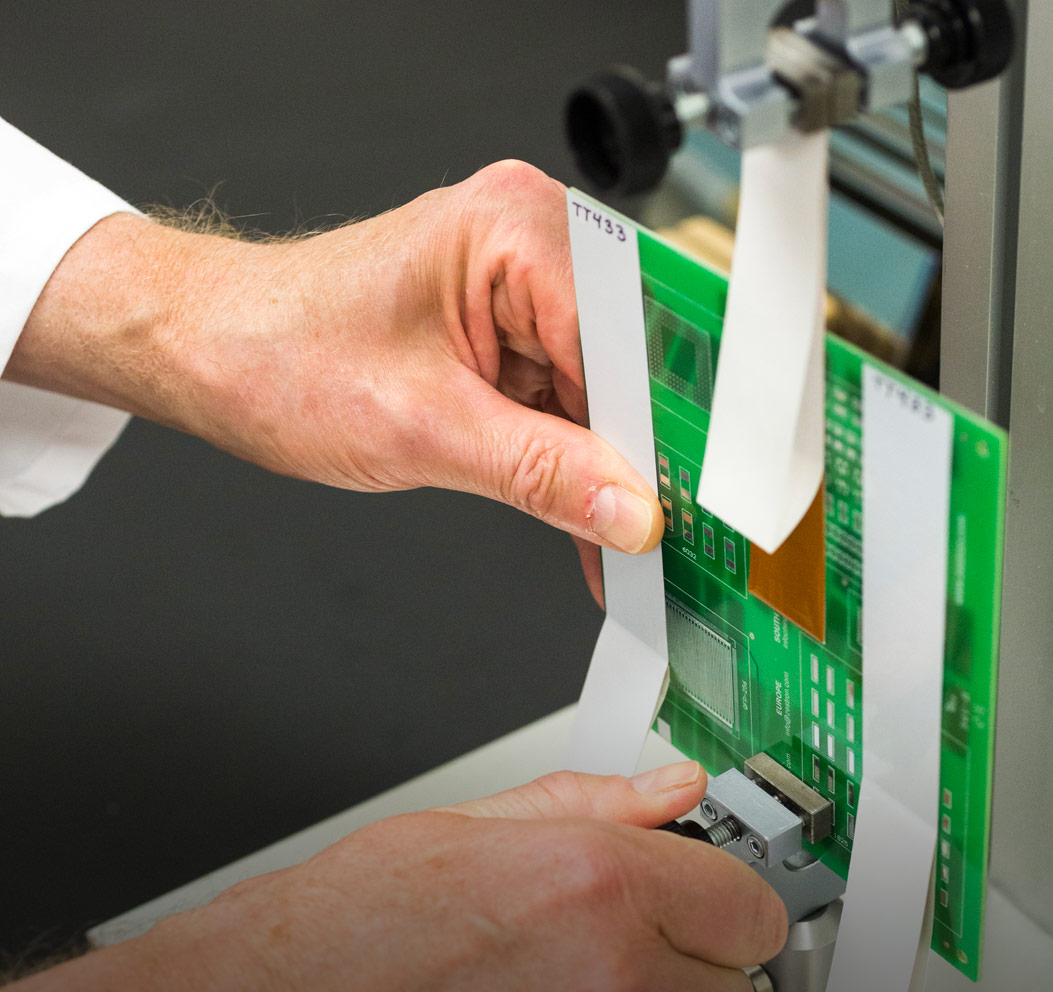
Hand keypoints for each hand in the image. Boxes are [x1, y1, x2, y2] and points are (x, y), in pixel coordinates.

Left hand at [5, 162, 663, 594]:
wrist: (209, 351)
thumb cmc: (279, 351)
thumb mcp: (423, 429)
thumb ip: (539, 473)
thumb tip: (628, 511)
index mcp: (514, 230)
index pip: (627, 335)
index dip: (660, 425)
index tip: (681, 498)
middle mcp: (525, 246)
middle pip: (624, 363)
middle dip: (637, 453)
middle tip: (656, 531)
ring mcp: (517, 291)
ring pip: (600, 394)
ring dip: (605, 469)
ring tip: (620, 539)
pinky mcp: (504, 334)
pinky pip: (564, 405)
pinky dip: (571, 466)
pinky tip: (586, 518)